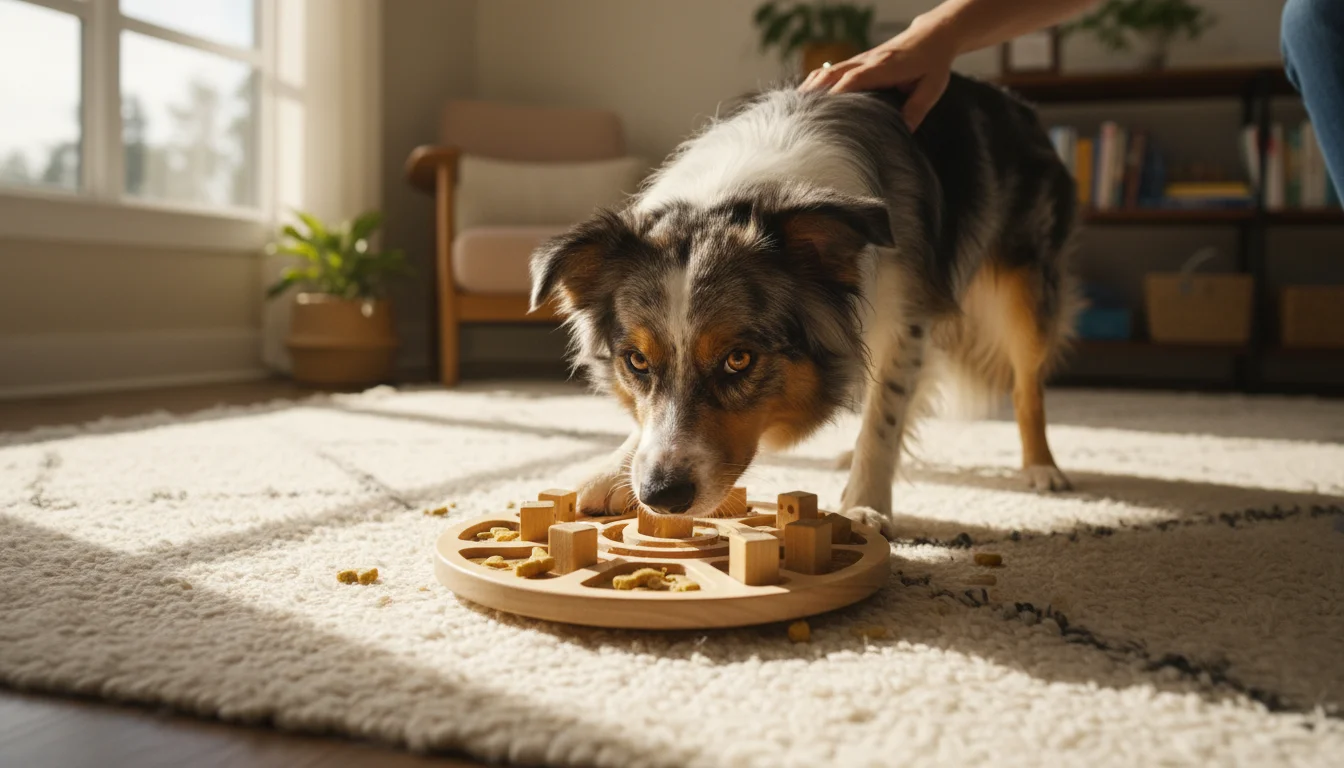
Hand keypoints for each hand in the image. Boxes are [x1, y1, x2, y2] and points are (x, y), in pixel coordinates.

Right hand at [798, 19, 957, 130]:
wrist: (932, 35)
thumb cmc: (933, 63)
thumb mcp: (932, 87)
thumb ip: (917, 109)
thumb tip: (902, 132)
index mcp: (883, 67)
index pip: (852, 81)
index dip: (835, 97)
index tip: (819, 115)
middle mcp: (866, 61)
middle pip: (831, 76)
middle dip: (812, 96)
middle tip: (796, 118)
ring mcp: (859, 60)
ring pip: (826, 73)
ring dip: (809, 90)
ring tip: (792, 111)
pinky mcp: (857, 62)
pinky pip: (829, 72)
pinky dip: (815, 84)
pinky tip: (803, 99)